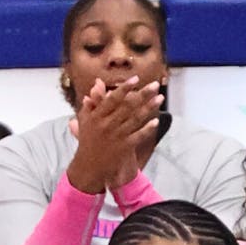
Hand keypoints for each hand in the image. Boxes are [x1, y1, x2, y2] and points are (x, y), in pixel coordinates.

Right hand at [66, 77, 163, 193]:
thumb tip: (97, 81)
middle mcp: (107, 125)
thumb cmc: (88, 140)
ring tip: (160, 98)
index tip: (136, 78)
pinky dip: (147, 128)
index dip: (124, 88)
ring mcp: (116, 136)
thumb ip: (93, 100)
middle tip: (155, 84)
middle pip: (127, 106)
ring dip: (149, 108)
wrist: (88, 166)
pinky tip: (156, 120)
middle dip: (142, 94)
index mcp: (96, 116)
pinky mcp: (124, 147)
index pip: (112, 99)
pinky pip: (138, 136)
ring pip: (135, 119)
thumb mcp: (85, 119)